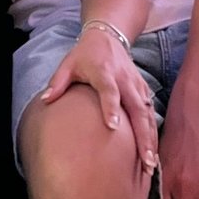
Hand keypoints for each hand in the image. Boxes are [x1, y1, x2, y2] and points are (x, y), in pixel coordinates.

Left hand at [41, 28, 157, 176]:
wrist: (107, 35)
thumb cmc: (84, 54)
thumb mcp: (68, 63)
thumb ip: (58, 82)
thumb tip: (44, 101)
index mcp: (104, 72)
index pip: (109, 90)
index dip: (111, 107)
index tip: (113, 127)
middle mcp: (124, 79)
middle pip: (136, 107)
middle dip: (142, 134)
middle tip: (145, 160)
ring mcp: (136, 84)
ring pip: (147, 112)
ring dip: (150, 137)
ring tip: (151, 163)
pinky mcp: (143, 88)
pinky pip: (151, 111)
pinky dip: (153, 130)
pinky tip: (153, 151)